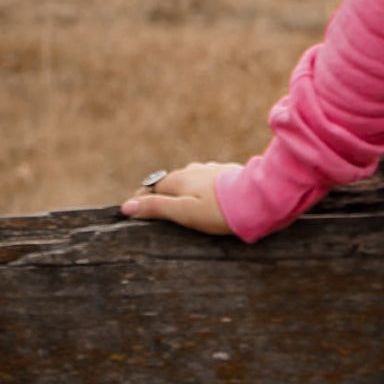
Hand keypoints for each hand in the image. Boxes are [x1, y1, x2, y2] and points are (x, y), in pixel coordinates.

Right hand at [120, 162, 239, 234]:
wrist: (258, 199)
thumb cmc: (218, 209)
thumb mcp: (183, 212)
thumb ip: (156, 207)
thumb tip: (126, 207)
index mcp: (179, 179)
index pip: (152, 188)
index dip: (142, 199)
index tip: (133, 212)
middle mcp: (193, 170)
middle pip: (170, 183)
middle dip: (161, 195)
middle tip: (155, 213)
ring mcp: (211, 170)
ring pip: (189, 180)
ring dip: (182, 192)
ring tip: (181, 208)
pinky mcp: (226, 175)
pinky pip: (206, 182)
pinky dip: (200, 191)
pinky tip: (206, 200)